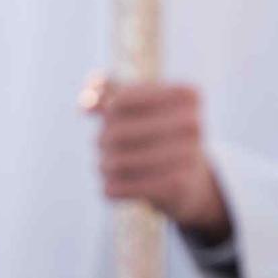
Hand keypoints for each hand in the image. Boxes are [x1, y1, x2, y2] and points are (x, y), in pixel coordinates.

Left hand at [89, 79, 231, 241]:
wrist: (189, 178)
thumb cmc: (155, 129)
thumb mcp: (135, 101)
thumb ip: (106, 91)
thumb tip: (84, 105)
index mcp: (186, 94)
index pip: (121, 100)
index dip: (106, 109)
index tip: (109, 112)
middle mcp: (193, 122)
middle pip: (117, 133)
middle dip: (103, 139)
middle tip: (102, 143)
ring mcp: (189, 155)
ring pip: (118, 162)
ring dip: (105, 164)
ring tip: (106, 164)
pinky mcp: (179, 186)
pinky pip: (126, 186)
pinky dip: (113, 186)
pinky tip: (113, 184)